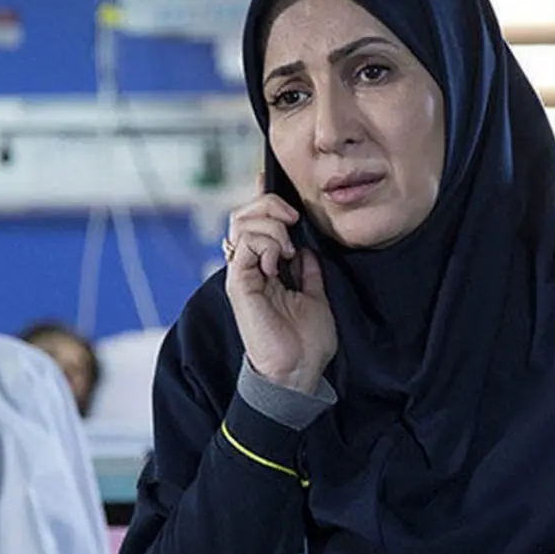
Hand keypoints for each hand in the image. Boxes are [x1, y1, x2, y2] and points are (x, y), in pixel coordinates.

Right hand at [224, 193, 336, 394]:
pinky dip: (265, 243)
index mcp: (265, 267)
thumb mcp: (316, 295)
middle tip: (293, 219)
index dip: (264, 199)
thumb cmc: (306, 341)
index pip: (256, 223)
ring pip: (241, 222)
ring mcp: (241, 273)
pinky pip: (243, 244)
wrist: (297, 371)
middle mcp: (249, 266)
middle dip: (270, 205)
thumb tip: (307, 249)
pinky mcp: (238, 282)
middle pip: (244, 214)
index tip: (276, 183)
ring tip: (287, 250)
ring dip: (271, 226)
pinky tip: (278, 261)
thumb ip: (308, 270)